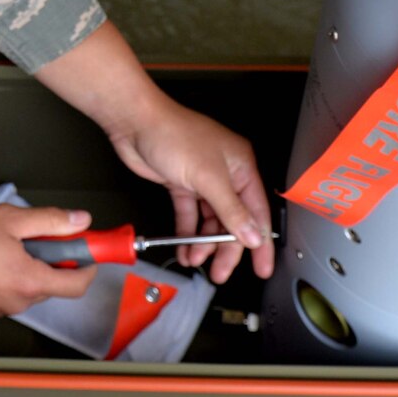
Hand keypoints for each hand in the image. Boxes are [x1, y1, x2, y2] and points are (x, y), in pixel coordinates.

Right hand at [0, 204, 98, 316]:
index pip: (77, 285)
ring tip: (6, 241)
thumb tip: (80, 221)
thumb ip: (51, 221)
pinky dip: (8, 275)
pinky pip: (7, 291)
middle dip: (52, 260)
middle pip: (52, 284)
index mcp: (29, 282)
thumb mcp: (11, 219)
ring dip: (28, 267)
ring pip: (28, 287)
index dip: (87, 264)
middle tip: (39, 234)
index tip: (89, 249)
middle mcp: (17, 302)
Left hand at [34, 22, 275, 285]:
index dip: (260, 242)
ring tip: (195, 260)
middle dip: (226, 248)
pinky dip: (187, 233)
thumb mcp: (208, 177)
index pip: (257, 212)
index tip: (262, 267)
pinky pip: (190, 216)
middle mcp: (225, 175)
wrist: (135, 124)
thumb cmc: (174, 135)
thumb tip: (253, 236)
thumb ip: (231, 210)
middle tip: (220, 272)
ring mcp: (202, 181)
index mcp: (241, 167)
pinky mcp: (182, 185)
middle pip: (233, 221)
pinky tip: (184, 249)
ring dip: (203, 243)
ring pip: (210, 221)